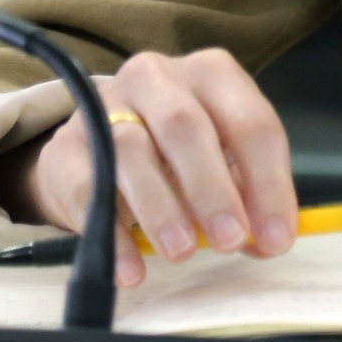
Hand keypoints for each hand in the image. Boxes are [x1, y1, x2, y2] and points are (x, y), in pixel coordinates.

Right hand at [27, 47, 298, 287]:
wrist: (96, 148)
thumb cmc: (175, 152)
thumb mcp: (221, 160)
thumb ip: (248, 194)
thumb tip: (270, 239)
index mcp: (211, 73)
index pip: (250, 121)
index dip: (268, 181)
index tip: (277, 236)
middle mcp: (158, 77)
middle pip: (186, 126)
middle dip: (213, 188)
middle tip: (230, 240)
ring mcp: (105, 105)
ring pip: (131, 150)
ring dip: (161, 207)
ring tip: (182, 251)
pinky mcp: (65, 146)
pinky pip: (85, 188)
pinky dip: (112, 233)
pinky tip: (131, 267)